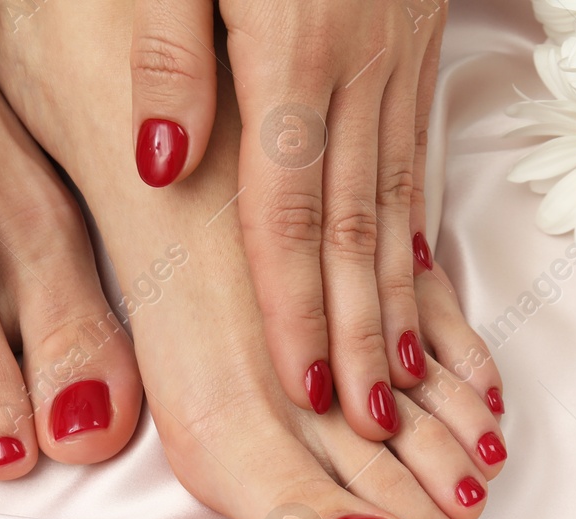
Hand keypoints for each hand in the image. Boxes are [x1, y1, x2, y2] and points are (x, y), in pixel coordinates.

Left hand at [129, 0, 445, 439]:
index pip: (289, 208)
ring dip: (399, 295)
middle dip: (361, 333)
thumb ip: (166, 55)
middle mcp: (360, 66)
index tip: (302, 386)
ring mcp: (398, 57)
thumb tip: (159, 164)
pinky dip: (414, 226)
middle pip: (357, 227)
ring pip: (398, 200)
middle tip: (367, 420)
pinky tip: (412, 276)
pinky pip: (415, 156)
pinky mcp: (416, 42)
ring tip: (400, 378)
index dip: (294, 306)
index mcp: (290, 48)